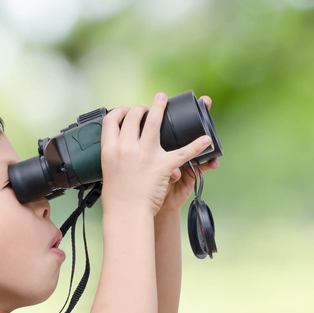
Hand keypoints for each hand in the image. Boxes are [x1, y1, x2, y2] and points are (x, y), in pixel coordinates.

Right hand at [100, 94, 212, 216]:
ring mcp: (144, 156)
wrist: (126, 213)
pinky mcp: (162, 166)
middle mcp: (126, 148)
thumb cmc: (117, 196)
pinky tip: (206, 139)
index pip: (111, 121)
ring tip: (162, 99)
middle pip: (132, 117)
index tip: (124, 110)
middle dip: (139, 108)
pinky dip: (197, 146)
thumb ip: (112, 154)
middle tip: (145, 107)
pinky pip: (183, 153)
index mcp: (109, 149)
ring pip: (153, 123)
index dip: (119, 112)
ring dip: (159, 108)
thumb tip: (115, 142)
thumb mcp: (107, 170)